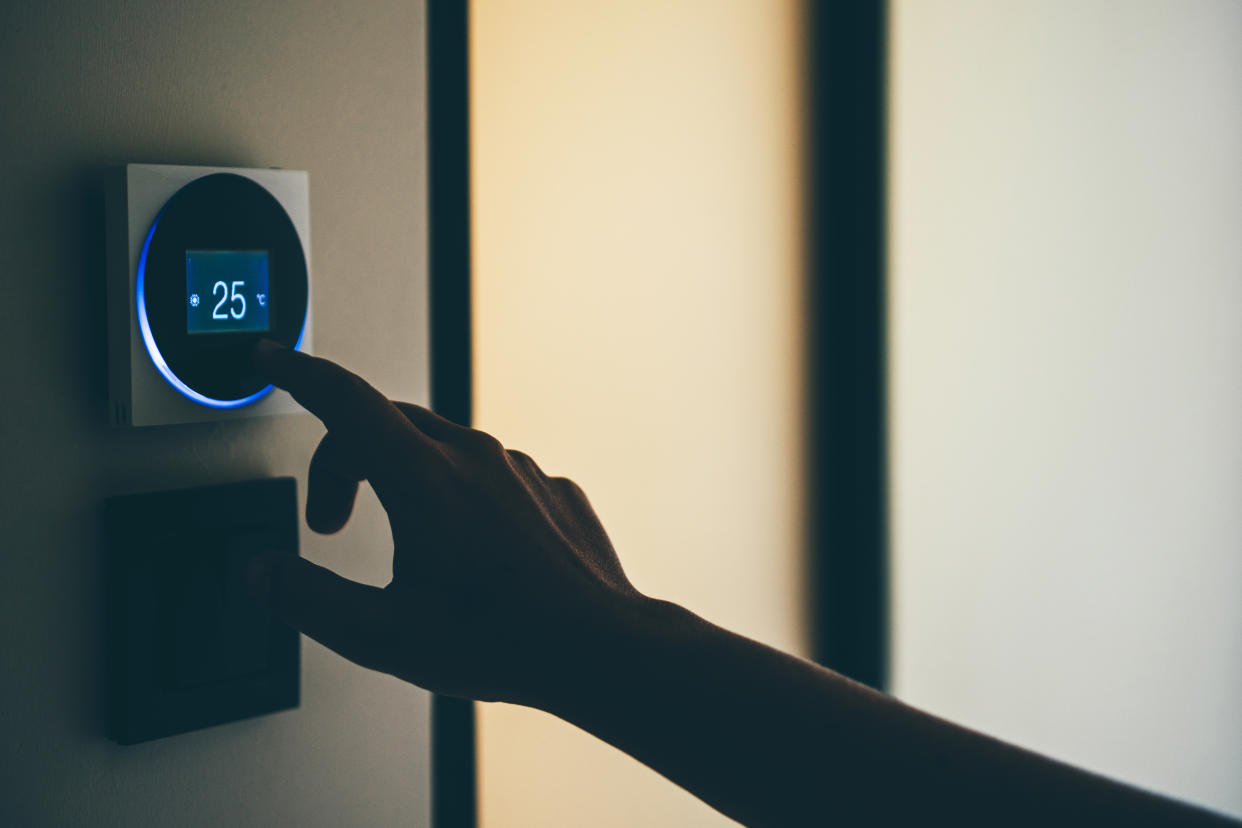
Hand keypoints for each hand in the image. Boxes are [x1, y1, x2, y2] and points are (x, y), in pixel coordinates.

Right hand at [248, 341, 643, 706]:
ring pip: (439, 448)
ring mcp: (519, 469)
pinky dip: (459, 498)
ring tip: (405, 549)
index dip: (297, 373)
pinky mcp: (550, 489)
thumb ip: (308, 598)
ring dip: (402, 479)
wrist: (602, 649)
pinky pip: (490, 475)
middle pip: (384, 424)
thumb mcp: (380, 635)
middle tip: (329, 525)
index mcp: (424, 478)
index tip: (270, 355)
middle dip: (342, 463)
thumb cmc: (503, 642)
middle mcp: (474, 457)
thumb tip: (263, 572)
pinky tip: (469, 556)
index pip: (344, 400)